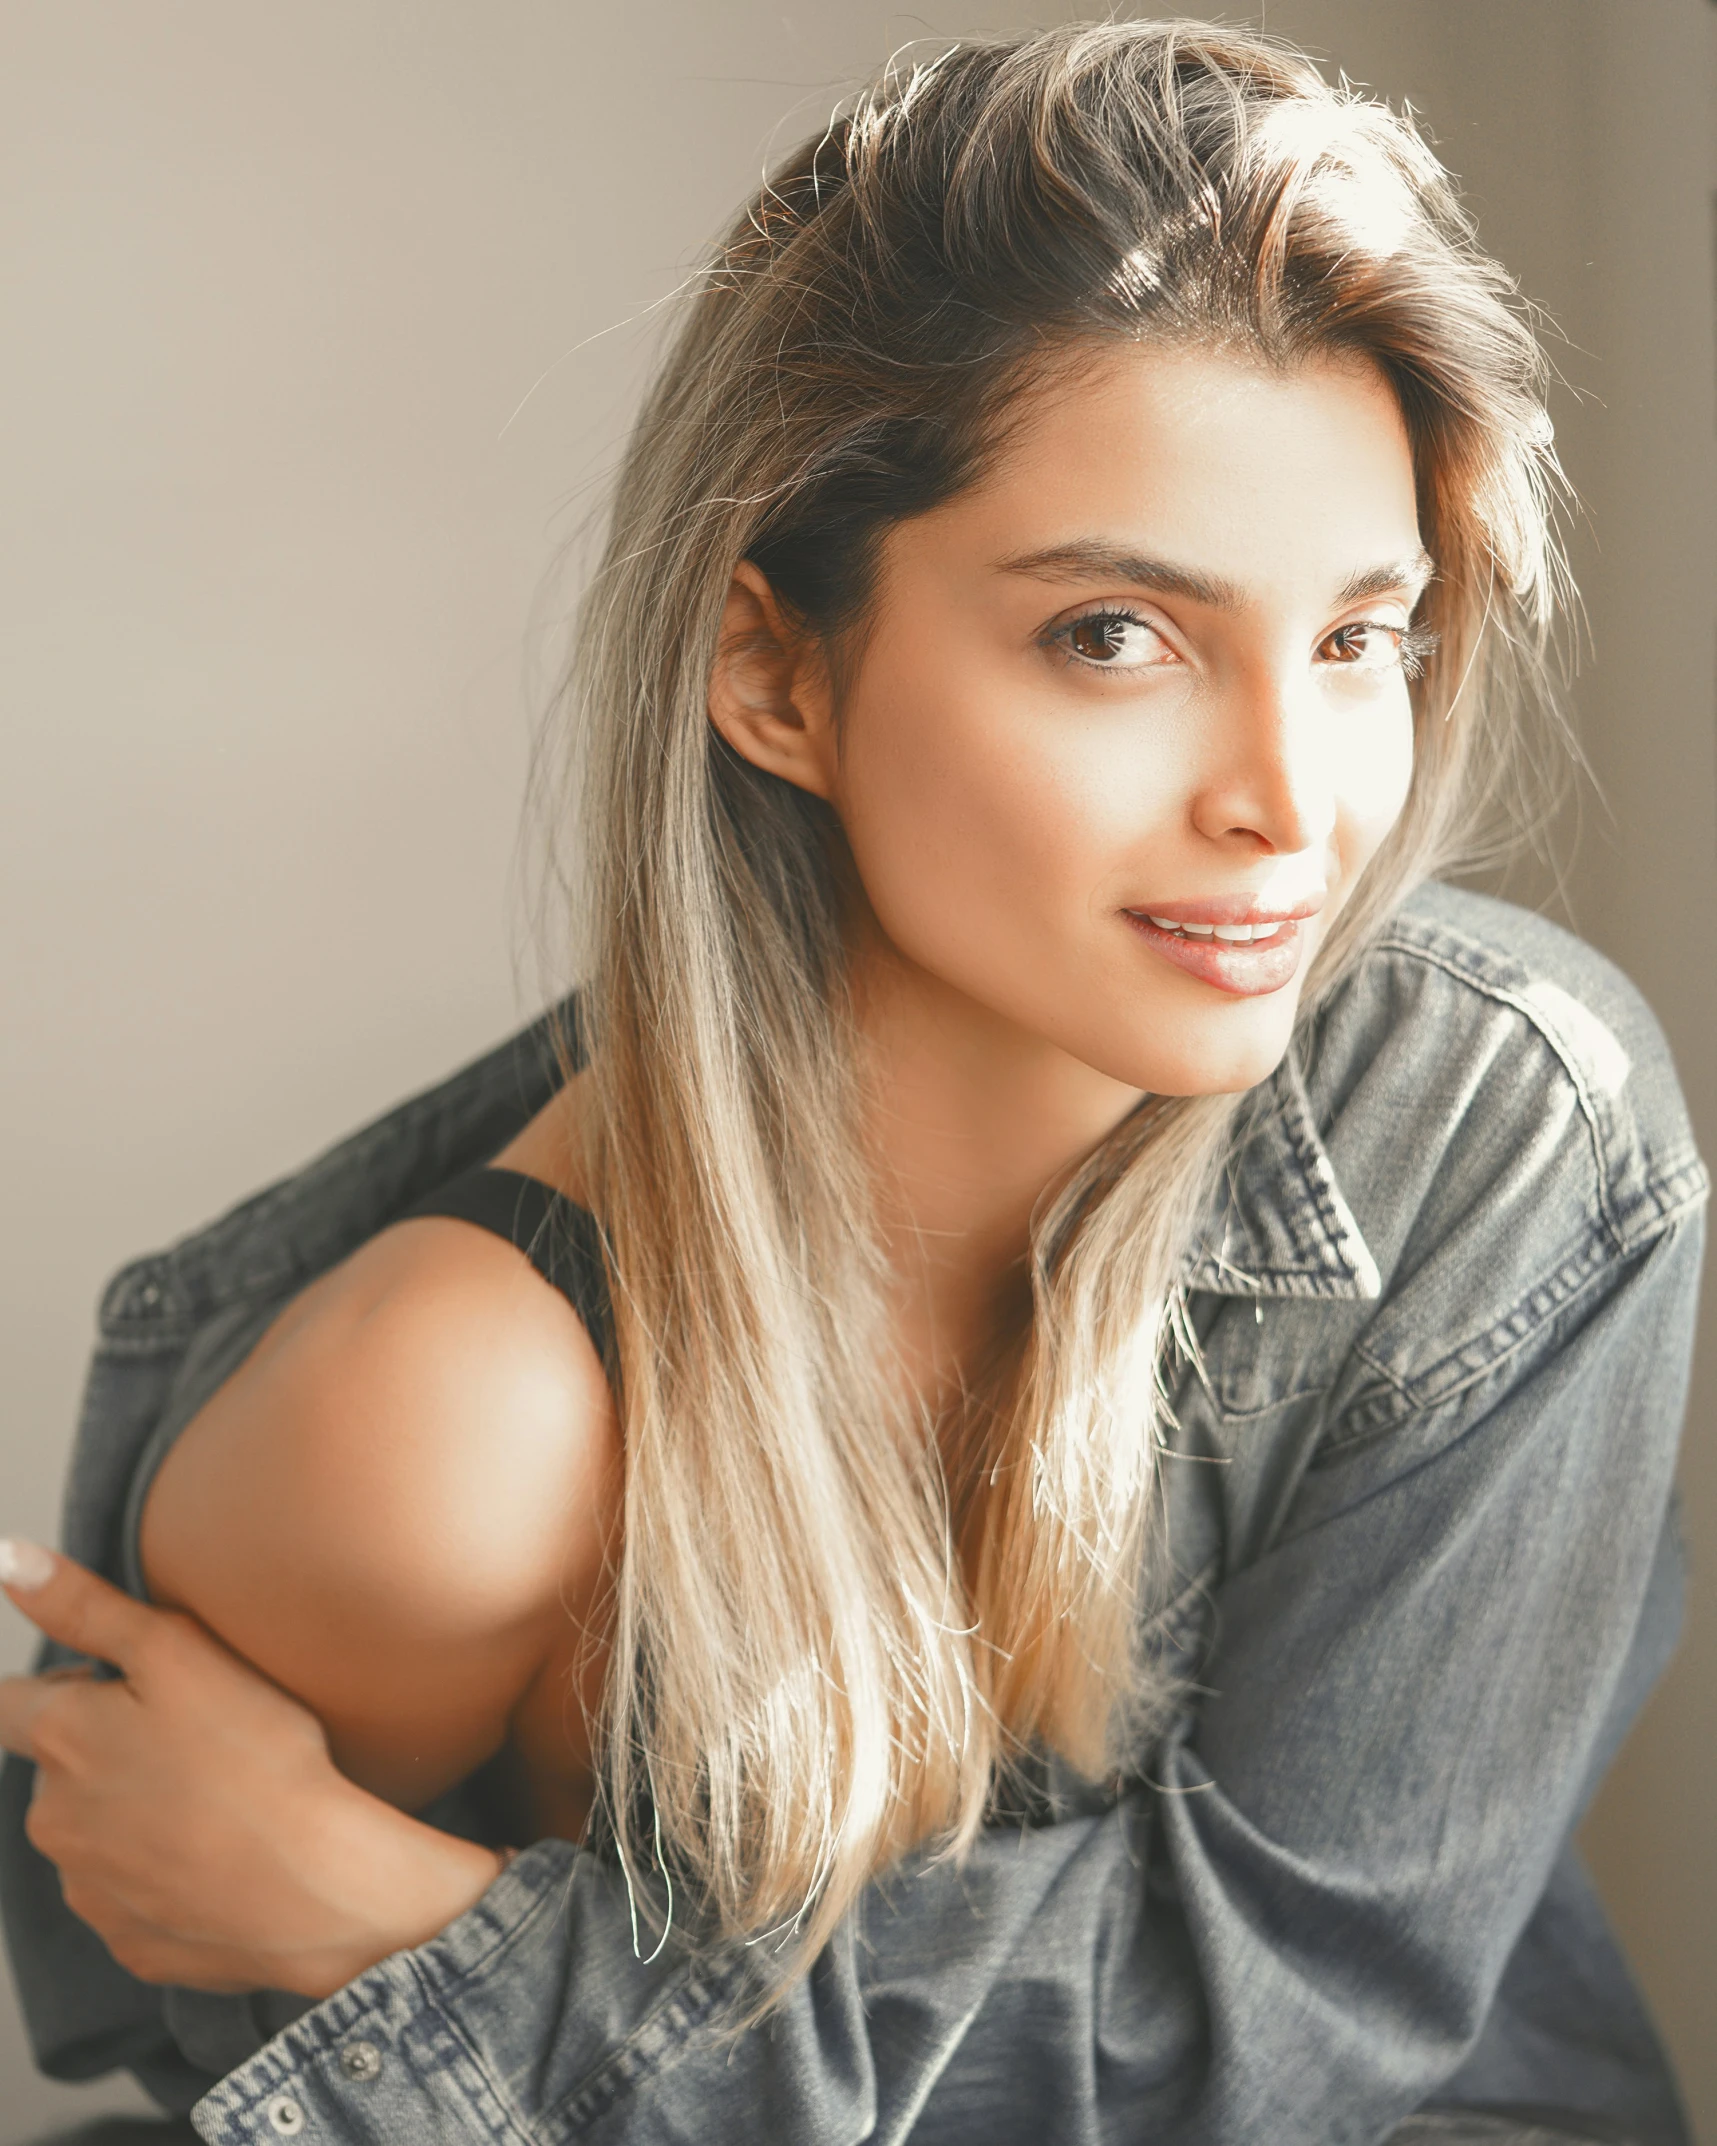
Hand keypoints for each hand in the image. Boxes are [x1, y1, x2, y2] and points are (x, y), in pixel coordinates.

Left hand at [0, 1539, 506, 1997]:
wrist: (311, 1885)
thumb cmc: (255, 1756)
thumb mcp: (177, 1651)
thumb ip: (86, 1606)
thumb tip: (9, 1559)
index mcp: (59, 1740)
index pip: (11, 1702)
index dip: (64, 1683)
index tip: (112, 1686)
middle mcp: (52, 1820)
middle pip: (60, 1766)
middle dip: (108, 1747)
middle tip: (197, 1734)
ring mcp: (88, 1890)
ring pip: (95, 1832)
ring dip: (135, 1811)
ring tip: (218, 1798)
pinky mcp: (130, 1940)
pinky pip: (134, 1895)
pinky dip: (167, 1873)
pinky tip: (224, 1855)